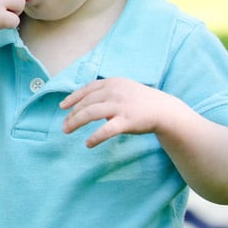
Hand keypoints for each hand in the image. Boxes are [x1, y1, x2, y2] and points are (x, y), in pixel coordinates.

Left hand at [60, 77, 189, 147]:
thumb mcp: (122, 89)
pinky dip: (95, 137)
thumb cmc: (140, 101)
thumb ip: (104, 93)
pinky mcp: (127, 120)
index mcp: (111, 83)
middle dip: (72, 114)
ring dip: (75, 123)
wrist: (165, 110)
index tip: (62, 106)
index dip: (72, 98)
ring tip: (67, 131)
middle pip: (86, 103)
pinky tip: (88, 144)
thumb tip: (85, 105)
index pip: (87, 89)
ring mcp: (120, 106)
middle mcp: (114, 92)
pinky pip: (106, 130)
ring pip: (90, 113)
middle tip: (64, 126)